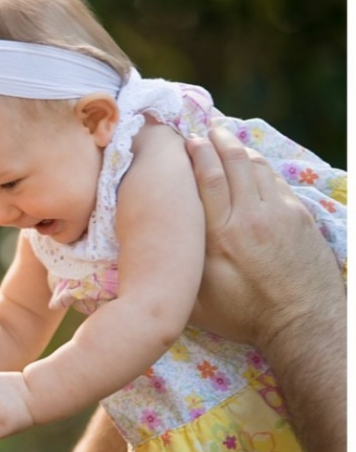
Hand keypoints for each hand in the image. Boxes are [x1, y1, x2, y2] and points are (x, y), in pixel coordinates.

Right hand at [186, 127, 341, 345]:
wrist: (302, 322)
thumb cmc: (243, 316)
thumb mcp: (197, 302)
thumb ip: (176, 271)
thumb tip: (149, 254)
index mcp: (221, 236)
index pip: (208, 180)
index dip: (197, 155)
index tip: (187, 141)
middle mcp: (251, 217)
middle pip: (234, 164)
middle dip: (218, 142)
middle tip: (206, 129)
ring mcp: (280, 214)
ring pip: (257, 168)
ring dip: (240, 150)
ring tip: (226, 140)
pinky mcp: (299, 217)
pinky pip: (276, 182)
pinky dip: (261, 168)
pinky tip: (252, 166)